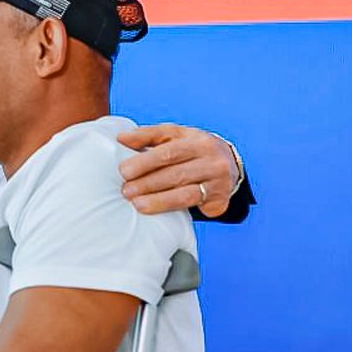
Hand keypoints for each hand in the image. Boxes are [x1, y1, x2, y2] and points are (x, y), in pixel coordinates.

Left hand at [116, 123, 238, 217]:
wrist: (229, 164)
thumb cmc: (192, 149)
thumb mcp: (175, 136)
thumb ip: (149, 135)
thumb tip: (121, 138)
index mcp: (197, 140)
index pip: (169, 151)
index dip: (145, 162)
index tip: (124, 171)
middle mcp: (211, 160)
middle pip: (176, 173)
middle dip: (148, 183)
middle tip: (126, 191)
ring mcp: (218, 182)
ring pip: (186, 194)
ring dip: (159, 201)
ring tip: (138, 205)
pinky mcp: (220, 200)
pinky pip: (195, 207)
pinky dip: (175, 210)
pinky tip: (159, 215)